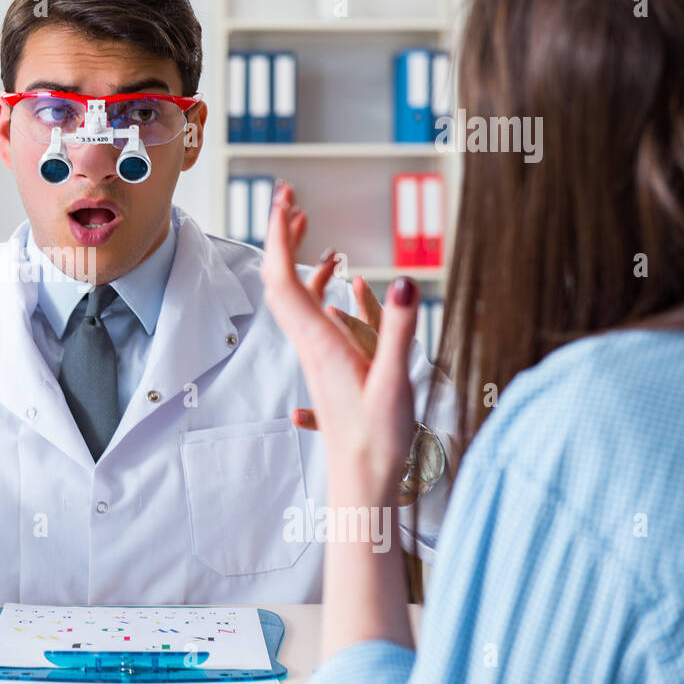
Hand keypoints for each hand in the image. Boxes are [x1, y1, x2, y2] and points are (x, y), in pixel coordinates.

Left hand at [260, 182, 419, 507]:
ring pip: (297, 298)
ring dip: (300, 260)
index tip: (284, 199)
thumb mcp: (395, 382)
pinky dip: (325, 290)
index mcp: (318, 341)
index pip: (285, 277)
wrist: (363, 484)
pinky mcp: (331, 364)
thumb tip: (405, 280)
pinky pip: (319, 317)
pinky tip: (349, 282)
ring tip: (312, 230)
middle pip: (281, 280)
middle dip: (281, 236)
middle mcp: (311, 342)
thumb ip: (399, 329)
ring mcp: (318, 353)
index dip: (279, 234)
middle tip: (290, 200)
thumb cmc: (376, 441)